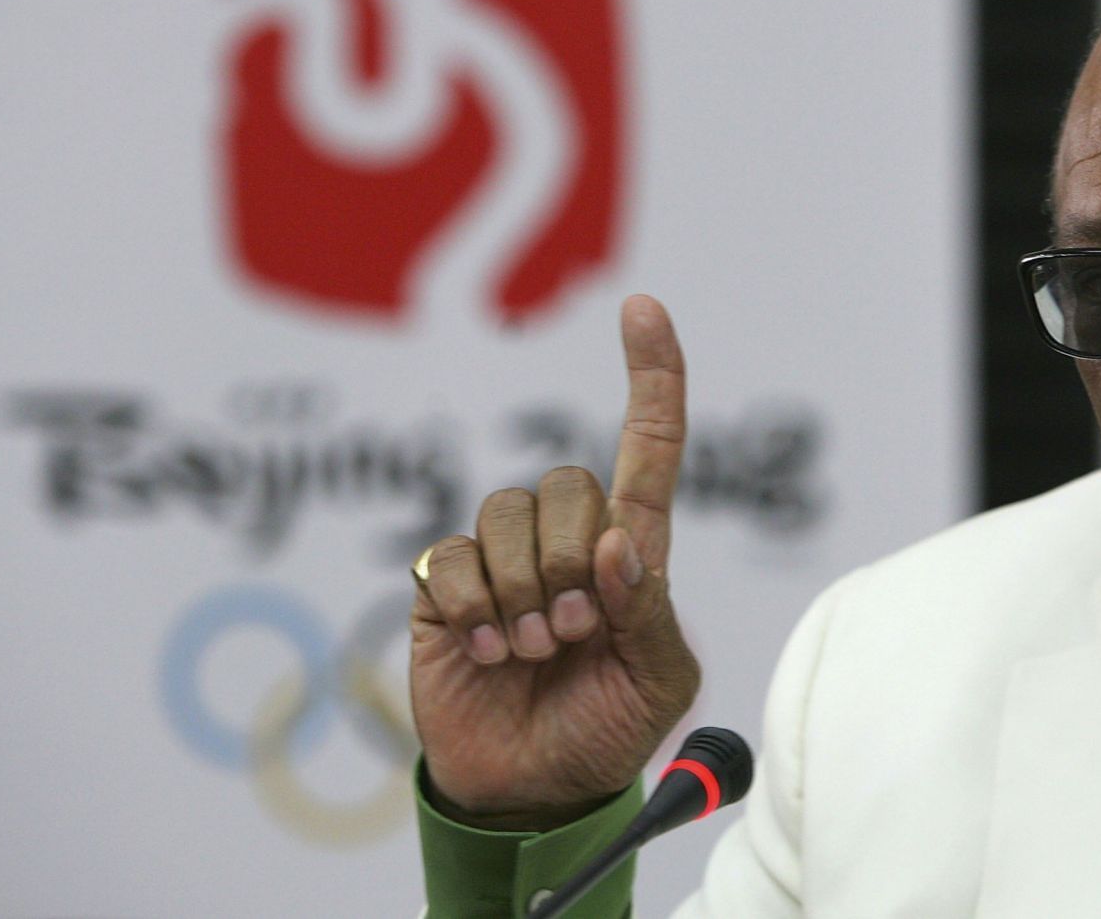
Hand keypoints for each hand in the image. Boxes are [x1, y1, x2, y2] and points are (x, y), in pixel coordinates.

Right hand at [408, 294, 701, 828]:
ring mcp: (501, 560)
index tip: (643, 308)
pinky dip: (473, 608)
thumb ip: (649, 610)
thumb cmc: (606, 729)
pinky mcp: (442, 587)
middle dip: (572, 565)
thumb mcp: (658, 681)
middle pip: (567, 486)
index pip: (649, 447)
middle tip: (574, 634)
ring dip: (525, 592)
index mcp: (632, 549)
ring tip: (533, 650)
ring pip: (507, 515)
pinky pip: (450, 559)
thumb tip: (617, 542)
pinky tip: (487, 650)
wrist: (531, 792)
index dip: (652, 376)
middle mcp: (567, 538)